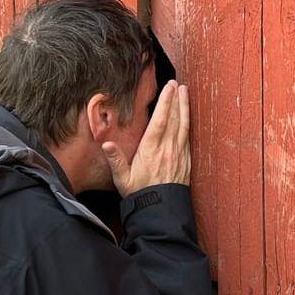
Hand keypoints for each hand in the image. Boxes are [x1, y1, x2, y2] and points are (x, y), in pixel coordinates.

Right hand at [102, 80, 190, 196]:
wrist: (161, 210)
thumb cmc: (140, 194)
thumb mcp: (122, 179)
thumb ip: (116, 160)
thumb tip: (106, 144)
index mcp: (151, 150)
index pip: (160, 121)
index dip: (166, 102)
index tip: (169, 87)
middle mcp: (167, 149)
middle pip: (174, 119)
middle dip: (176, 99)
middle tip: (178, 83)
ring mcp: (179, 154)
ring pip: (184, 126)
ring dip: (185, 108)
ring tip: (185, 92)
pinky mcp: (185, 160)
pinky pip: (187, 137)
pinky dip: (188, 123)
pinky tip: (187, 116)